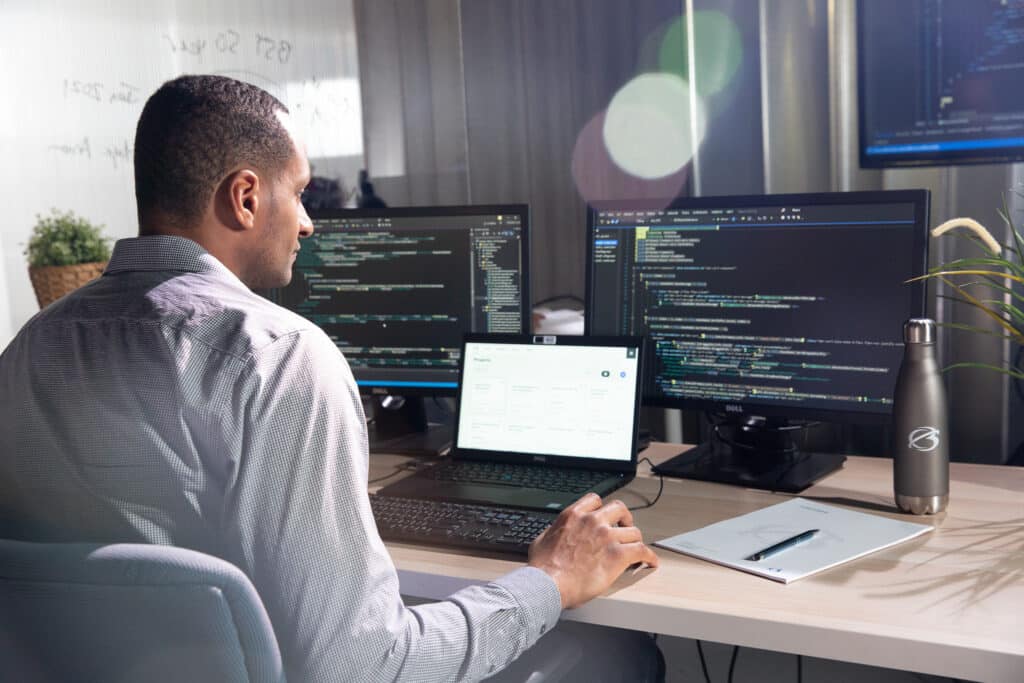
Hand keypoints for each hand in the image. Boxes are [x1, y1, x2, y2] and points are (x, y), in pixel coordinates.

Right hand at [527, 493, 658, 608]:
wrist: (549, 583)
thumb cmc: (543, 568)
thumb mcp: (541, 540)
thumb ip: (554, 532)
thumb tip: (554, 533)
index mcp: (573, 516)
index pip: (595, 500)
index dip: (603, 508)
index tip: (605, 515)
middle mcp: (592, 521)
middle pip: (619, 509)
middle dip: (624, 518)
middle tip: (625, 527)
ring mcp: (607, 537)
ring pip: (633, 531)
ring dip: (636, 540)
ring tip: (637, 548)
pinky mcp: (618, 555)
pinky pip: (642, 551)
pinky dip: (649, 556)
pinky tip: (651, 562)